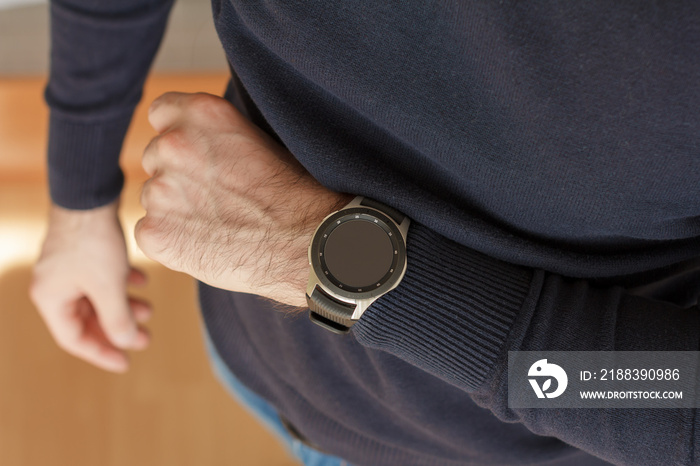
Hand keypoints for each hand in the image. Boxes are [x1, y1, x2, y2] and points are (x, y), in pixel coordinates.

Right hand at [31, 201, 150, 372]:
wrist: (89, 193)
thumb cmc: (93, 242)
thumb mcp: (108, 287)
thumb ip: (118, 319)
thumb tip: (129, 342)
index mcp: (51, 299)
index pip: (74, 339)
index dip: (102, 353)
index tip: (127, 362)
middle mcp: (54, 284)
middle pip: (87, 319)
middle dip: (117, 328)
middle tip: (147, 337)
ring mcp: (67, 267)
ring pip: (97, 297)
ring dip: (123, 305)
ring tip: (150, 309)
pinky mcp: (82, 251)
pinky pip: (101, 277)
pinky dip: (121, 282)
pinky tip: (143, 281)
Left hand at [136, 92, 350, 306]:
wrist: (304, 243)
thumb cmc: (295, 194)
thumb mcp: (259, 139)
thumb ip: (217, 134)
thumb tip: (198, 142)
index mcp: (201, 113)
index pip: (162, 111)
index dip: (178, 133)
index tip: (195, 153)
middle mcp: (173, 144)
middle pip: (155, 156)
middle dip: (177, 174)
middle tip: (216, 196)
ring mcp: (159, 190)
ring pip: (154, 196)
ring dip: (175, 209)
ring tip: (218, 224)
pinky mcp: (154, 232)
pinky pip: (150, 232)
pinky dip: (172, 241)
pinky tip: (207, 245)